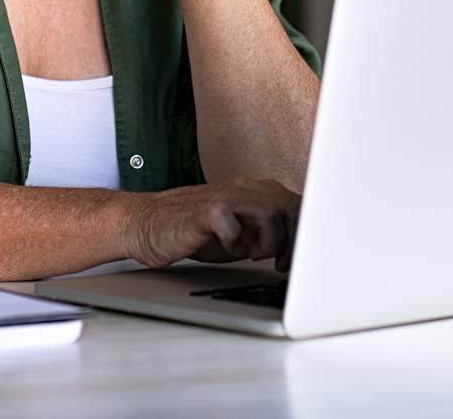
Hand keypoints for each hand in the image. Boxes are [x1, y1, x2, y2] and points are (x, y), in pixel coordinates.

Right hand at [119, 178, 299, 271]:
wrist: (148, 224)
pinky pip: (232, 224)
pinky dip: (236, 244)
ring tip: (251, 254)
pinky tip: (228, 250)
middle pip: (292, 205)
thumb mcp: (241, 233)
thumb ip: (269, 233)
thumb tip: (301, 251)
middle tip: (278, 262)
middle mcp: (244, 189)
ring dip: (268, 241)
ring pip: (271, 210)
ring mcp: (224, 197)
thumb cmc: (195, 231)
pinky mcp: (205, 211)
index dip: (304, 236)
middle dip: (292, 240)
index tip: (293, 261)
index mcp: (256, 192)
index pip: (298, 206)